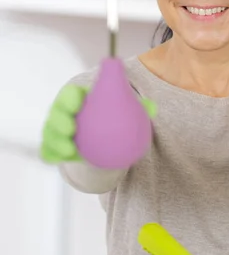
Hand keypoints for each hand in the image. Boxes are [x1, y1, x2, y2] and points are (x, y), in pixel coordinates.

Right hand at [41, 84, 156, 163]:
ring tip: (69, 150)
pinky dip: (51, 155)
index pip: (71, 94)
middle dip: (60, 119)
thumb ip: (139, 108)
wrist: (101, 139)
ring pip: (51, 134)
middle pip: (57, 113)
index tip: (80, 101)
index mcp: (77, 98)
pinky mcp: (53, 146)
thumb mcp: (126, 111)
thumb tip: (153, 107)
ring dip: (57, 141)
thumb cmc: (113, 118)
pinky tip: (61, 161)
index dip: (72, 96)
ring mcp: (56, 129)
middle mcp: (63, 112)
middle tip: (72, 128)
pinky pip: (49, 151)